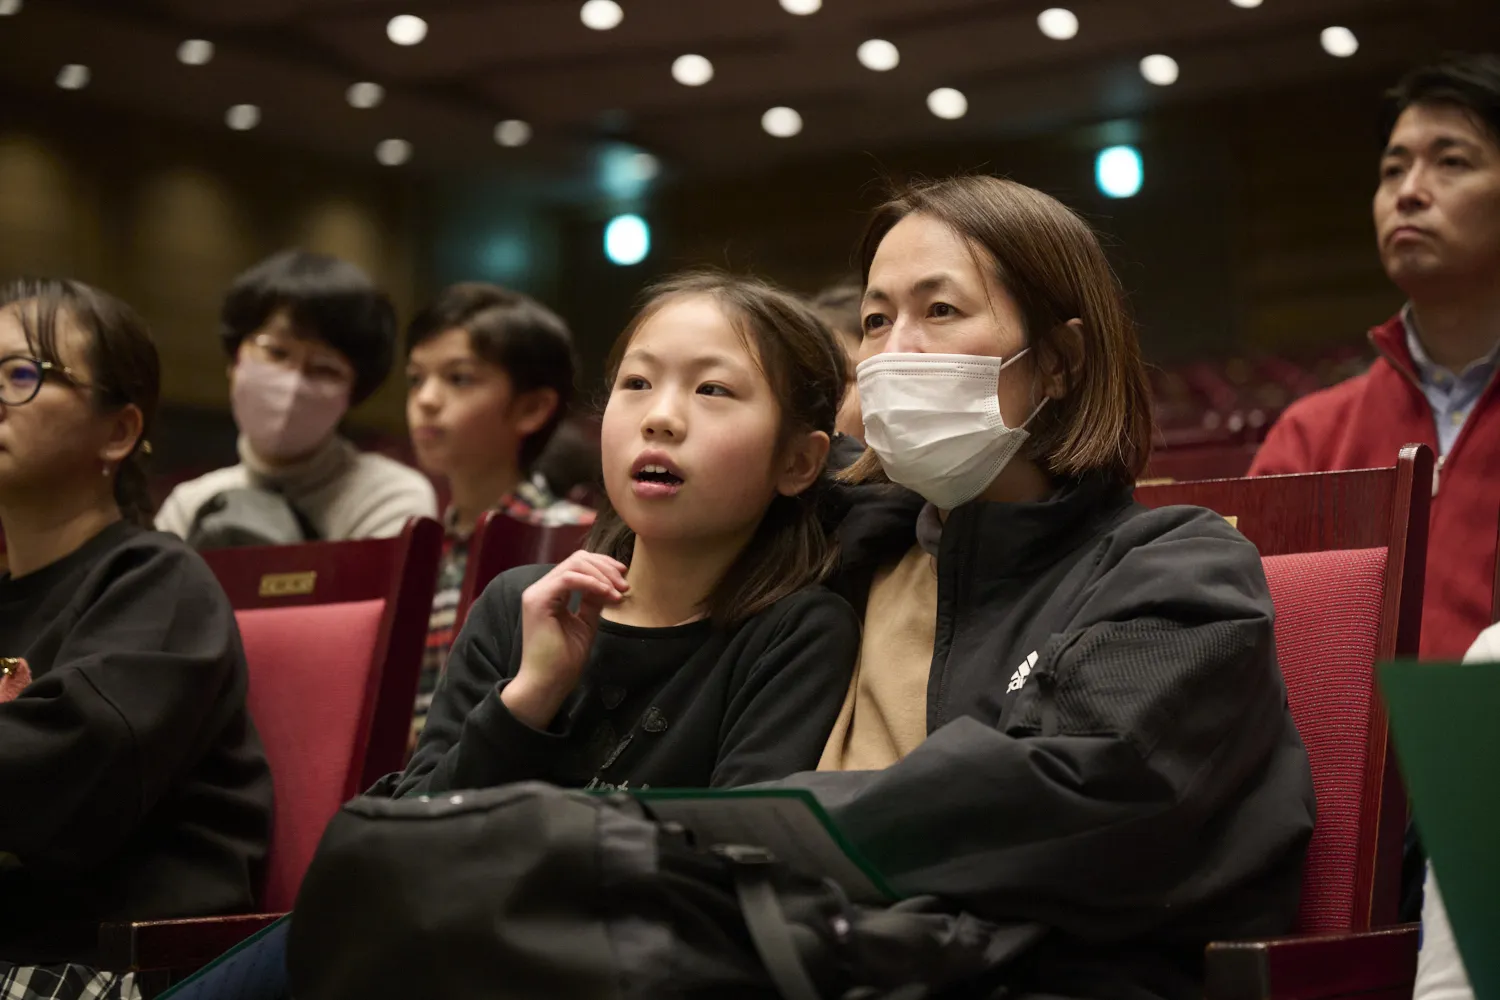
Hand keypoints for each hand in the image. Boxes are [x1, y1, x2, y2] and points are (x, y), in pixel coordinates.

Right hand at [504, 553, 628, 728]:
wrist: (547, 684)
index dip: (603, 566)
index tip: (624, 578)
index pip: (577, 565)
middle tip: (625, 585)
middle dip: (606, 568)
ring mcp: (536, 593)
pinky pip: (568, 579)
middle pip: (577, 559)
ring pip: (574, 565)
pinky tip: (607, 594)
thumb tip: (610, 584)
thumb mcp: (586, 623)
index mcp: (551, 593)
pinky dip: (591, 583)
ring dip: (602, 575)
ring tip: (619, 592)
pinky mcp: (537, 601)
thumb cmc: (564, 661)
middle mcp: (541, 589)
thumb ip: (593, 601)